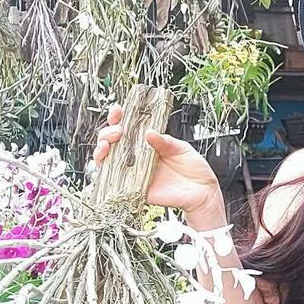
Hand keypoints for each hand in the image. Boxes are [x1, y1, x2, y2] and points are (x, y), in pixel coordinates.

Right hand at [92, 103, 221, 215]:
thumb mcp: (181, 148)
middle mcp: (137, 158)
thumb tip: (149, 132)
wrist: (203, 192)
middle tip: (118, 130)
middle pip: (111, 143)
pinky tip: (108, 163)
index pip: (127, 128)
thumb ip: (165, 141)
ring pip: (107, 161)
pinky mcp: (135, 190)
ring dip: (101, 150)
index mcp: (147, 144)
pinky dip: (106, 173)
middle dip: (107, 133)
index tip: (118, 110)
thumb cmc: (194, 169)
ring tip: (108, 143)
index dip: (118, 118)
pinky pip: (114, 184)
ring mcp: (134, 173)